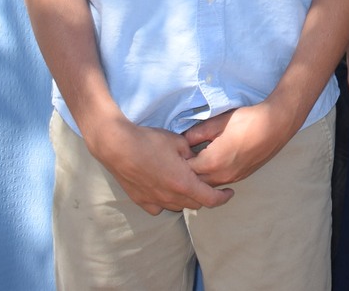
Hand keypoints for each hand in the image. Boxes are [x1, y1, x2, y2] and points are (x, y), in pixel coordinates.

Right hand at [84, 115, 234, 214]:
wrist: (118, 147)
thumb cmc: (150, 141)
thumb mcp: (178, 142)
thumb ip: (192, 155)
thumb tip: (196, 159)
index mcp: (184, 184)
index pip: (210, 200)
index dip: (223, 198)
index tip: (229, 193)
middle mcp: (171, 198)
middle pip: (195, 204)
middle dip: (204, 196)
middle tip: (207, 183)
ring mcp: (155, 201)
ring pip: (178, 207)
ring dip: (186, 198)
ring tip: (186, 184)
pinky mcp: (140, 201)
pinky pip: (159, 207)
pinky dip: (166, 201)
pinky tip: (165, 189)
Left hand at [183, 103, 299, 187]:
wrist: (276, 125)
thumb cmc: (248, 120)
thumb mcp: (219, 122)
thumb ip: (198, 132)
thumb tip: (183, 140)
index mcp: (212, 162)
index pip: (185, 170)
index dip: (178, 162)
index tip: (175, 153)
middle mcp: (221, 176)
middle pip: (195, 183)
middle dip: (187, 173)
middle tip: (182, 159)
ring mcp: (233, 178)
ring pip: (208, 185)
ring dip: (200, 177)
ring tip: (196, 162)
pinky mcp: (242, 176)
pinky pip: (221, 182)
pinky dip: (212, 177)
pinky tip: (212, 164)